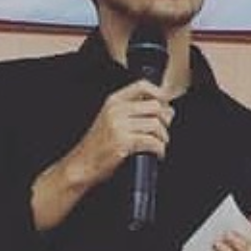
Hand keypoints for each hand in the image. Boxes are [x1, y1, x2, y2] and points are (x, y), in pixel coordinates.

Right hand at [33, 82, 172, 228]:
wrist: (82, 164)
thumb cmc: (99, 145)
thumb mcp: (113, 121)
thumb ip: (137, 112)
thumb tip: (169, 111)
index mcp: (114, 101)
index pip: (143, 86)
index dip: (160, 95)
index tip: (166, 108)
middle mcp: (116, 110)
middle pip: (155, 106)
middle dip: (165, 121)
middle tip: (163, 132)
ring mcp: (119, 126)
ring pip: (155, 125)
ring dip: (163, 138)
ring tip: (159, 145)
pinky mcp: (123, 143)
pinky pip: (152, 142)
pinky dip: (159, 149)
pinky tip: (157, 154)